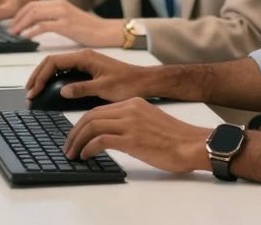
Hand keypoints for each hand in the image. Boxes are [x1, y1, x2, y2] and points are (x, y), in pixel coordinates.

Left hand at [7, 0, 123, 46]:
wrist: (105, 31)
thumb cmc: (89, 29)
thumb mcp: (69, 18)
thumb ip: (55, 17)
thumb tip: (38, 24)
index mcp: (59, 2)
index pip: (33, 4)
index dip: (19, 13)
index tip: (13, 23)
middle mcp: (59, 5)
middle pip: (30, 8)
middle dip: (17, 19)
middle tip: (10, 30)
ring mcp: (62, 14)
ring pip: (34, 14)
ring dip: (21, 24)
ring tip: (15, 34)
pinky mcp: (66, 25)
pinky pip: (43, 26)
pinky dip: (31, 31)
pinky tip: (26, 37)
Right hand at [25, 49, 152, 100]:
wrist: (144, 82)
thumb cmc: (128, 83)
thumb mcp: (104, 88)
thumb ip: (82, 88)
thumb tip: (62, 91)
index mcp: (85, 57)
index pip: (54, 62)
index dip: (40, 76)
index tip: (33, 91)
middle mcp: (83, 56)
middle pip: (52, 62)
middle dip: (37, 76)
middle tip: (29, 92)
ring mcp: (86, 62)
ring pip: (57, 65)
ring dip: (44, 77)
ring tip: (35, 91)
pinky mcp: (88, 69)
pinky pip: (66, 71)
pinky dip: (54, 79)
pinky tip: (50, 89)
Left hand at [64, 97, 209, 172]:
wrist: (192, 144)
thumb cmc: (175, 138)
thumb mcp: (149, 122)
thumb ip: (131, 123)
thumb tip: (112, 137)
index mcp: (134, 103)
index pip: (99, 110)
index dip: (82, 124)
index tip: (76, 136)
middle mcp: (130, 109)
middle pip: (91, 116)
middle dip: (74, 132)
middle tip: (68, 146)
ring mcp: (131, 123)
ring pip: (92, 126)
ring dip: (77, 141)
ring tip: (72, 154)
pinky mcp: (132, 138)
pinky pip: (101, 140)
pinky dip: (88, 148)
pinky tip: (86, 156)